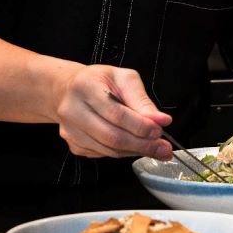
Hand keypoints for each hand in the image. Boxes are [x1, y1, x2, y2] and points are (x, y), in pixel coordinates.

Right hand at [54, 65, 172, 158]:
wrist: (69, 89)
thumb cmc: (100, 81)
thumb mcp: (124, 78)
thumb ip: (142, 100)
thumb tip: (160, 120)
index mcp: (85, 87)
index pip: (116, 113)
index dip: (140, 125)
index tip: (160, 129)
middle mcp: (72, 110)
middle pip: (112, 136)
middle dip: (142, 144)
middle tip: (163, 147)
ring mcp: (70, 130)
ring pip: (108, 149)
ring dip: (135, 151)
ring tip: (156, 149)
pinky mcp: (73, 144)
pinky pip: (103, 154)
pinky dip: (123, 153)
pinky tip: (136, 146)